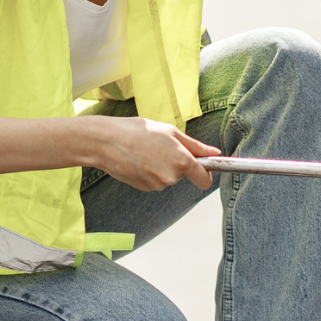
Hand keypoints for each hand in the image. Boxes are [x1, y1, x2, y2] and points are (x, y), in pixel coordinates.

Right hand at [89, 116, 220, 190]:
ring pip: (168, 177)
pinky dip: (150, 171)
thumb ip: (195, 146)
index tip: (202, 166)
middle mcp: (171, 177)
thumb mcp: (170, 132)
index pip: (204, 180)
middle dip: (177, 162)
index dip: (205, 173)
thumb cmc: (138, 131)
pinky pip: (154, 180)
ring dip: (161, 166)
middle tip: (161, 146)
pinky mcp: (144, 188)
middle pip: (183, 174)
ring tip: (146, 150)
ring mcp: (157, 185)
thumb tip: (214, 153)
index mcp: (182, 161)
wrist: (106, 142)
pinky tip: (138, 159)